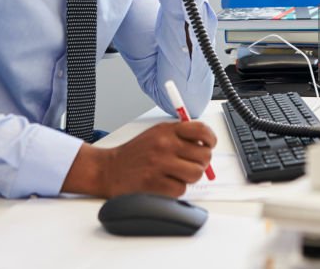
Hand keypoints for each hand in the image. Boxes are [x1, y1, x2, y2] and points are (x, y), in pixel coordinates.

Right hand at [61, 121, 215, 197]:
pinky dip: (176, 189)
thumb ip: (180, 136)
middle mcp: (164, 145)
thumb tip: (205, 146)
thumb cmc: (135, 154)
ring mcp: (160, 164)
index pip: (201, 130)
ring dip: (189, 177)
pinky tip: (164, 184)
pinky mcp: (154, 183)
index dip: (210, 139)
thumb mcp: (156, 134)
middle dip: (201, 162)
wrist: (109, 169)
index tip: (209, 145)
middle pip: (204, 155)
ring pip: (196, 174)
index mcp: (167, 130)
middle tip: (191, 164)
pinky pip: (181, 189)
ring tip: (176, 174)